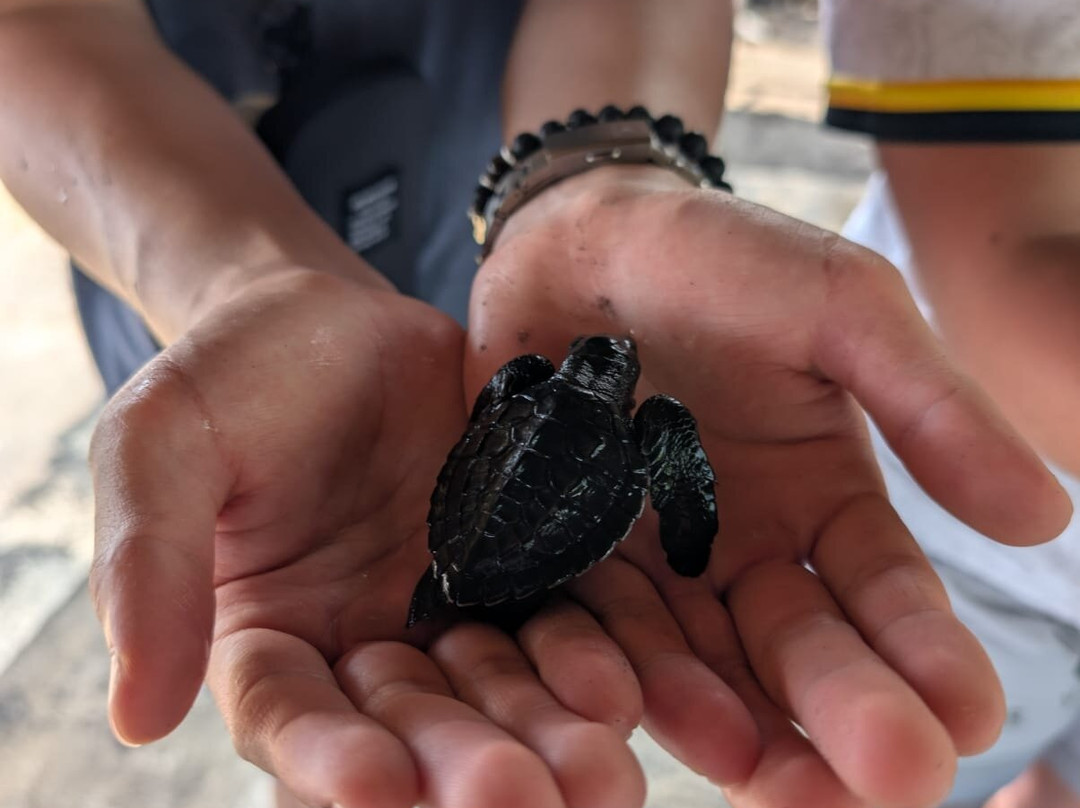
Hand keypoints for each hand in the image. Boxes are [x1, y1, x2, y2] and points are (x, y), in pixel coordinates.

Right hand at [88, 268, 647, 807]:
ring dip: (553, 732)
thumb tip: (134, 713)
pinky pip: (570, 609)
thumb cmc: (233, 376)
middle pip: (419, 722)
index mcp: (271, 636)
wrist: (334, 319)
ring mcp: (455, 602)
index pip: (293, 715)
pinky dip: (601, 654)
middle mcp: (368, 642)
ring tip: (605, 772)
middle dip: (469, 765)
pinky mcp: (526, 556)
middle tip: (525, 800)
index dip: (330, 755)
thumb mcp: (163, 445)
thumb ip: (148, 565)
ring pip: (506, 683)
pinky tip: (631, 688)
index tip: (378, 785)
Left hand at [468, 166, 1072, 807]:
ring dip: (733, 719)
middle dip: (844, 713)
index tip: (967, 715)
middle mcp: (739, 549)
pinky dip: (612, 667)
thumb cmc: (721, 259)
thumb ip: (929, 404)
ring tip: (763, 768)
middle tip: (890, 780)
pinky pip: (589, 620)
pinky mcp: (563, 550)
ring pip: (697, 658)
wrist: (581, 237)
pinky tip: (630, 707)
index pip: (885, 594)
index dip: (928, 655)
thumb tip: (1046, 516)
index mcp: (822, 500)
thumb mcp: (840, 311)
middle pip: (796, 649)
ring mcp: (649, 559)